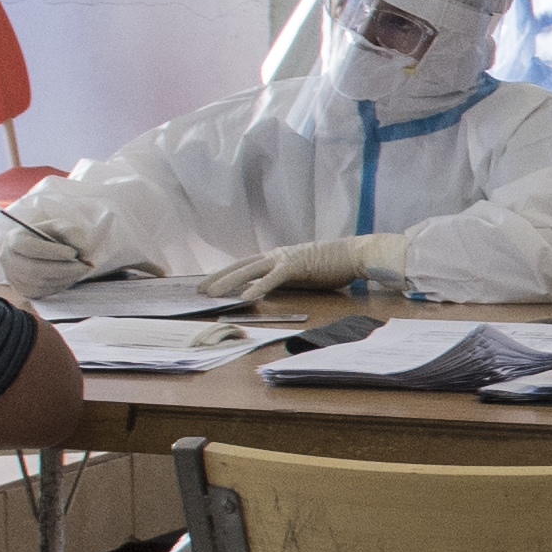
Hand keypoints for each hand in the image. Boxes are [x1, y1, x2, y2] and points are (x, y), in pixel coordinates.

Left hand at [197, 230, 404, 299]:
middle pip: (239, 266)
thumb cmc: (331, 265)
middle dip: (217, 278)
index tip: (207, 284)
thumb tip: (265, 290)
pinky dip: (259, 287)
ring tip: (212, 293)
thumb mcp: (300, 274)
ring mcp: (285, 258)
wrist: (353, 254)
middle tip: (197, 290)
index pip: (243, 265)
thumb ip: (282, 280)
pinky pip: (273, 278)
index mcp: (276, 257)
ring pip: (249, 270)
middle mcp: (275, 255)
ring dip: (229, 282)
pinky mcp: (296, 265)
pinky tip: (246, 297)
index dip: (224, 274)